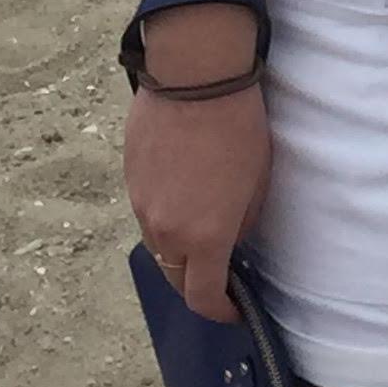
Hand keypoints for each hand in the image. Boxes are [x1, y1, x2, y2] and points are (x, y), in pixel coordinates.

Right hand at [124, 78, 269, 324]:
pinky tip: (183, 191)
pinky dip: (164, 216)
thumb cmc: (238, 124)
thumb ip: (240, 223)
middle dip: (196, 285)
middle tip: (217, 274)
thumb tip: (229, 242)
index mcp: (204, 236)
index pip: (203, 298)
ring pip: (158, 245)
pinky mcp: (130, 180)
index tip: (233, 309)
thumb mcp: (257, 180)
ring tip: (201, 226)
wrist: (194, 75)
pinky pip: (147, 212)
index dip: (220, 311)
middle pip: (175, 279)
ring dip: (178, 249)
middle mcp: (166, 230)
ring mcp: (142, 206)